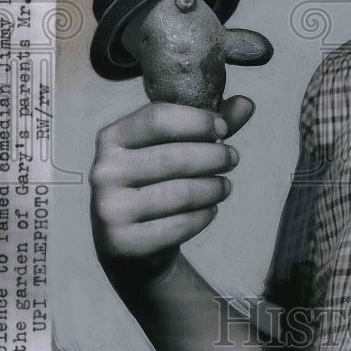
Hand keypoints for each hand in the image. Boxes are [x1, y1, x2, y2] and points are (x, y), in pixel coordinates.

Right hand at [90, 95, 253, 287]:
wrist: (131, 247)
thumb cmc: (157, 183)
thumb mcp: (177, 149)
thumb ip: (208, 127)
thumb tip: (247, 103)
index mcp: (112, 138)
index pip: (157, 118)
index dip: (197, 121)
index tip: (223, 128)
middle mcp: (103, 171)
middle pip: (173, 156)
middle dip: (214, 155)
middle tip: (233, 158)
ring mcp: (109, 208)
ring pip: (180, 193)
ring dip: (214, 187)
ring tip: (225, 186)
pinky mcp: (122, 242)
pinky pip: (178, 225)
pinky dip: (203, 216)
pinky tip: (210, 210)